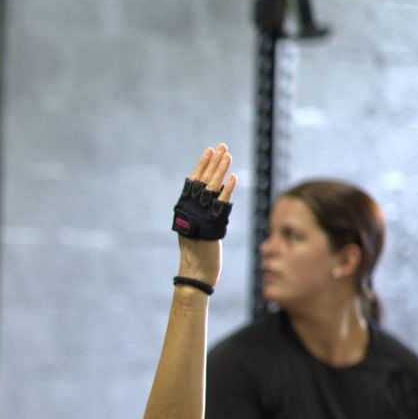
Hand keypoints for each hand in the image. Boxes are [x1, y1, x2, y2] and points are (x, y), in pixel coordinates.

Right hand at [175, 144, 236, 288]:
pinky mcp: (212, 224)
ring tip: (227, 155)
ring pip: (211, 188)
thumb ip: (198, 213)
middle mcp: (191, 210)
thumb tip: (204, 199)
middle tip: (221, 146)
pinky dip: (227, 190)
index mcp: (184, 209)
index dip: (202, 165)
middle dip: (213, 162)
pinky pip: (221, 204)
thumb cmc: (197, 254)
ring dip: (220, 170)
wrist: (196, 272)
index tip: (209, 151)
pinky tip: (232, 177)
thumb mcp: (194, 229)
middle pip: (203, 181)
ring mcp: (201, 217)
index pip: (193, 181)